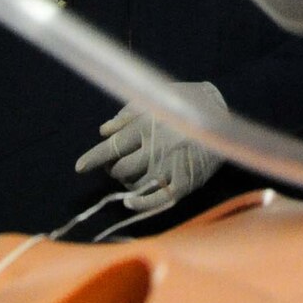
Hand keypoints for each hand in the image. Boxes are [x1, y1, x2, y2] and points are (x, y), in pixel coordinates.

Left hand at [75, 81, 227, 212]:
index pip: (111, 147)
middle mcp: (156, 147)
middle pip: (119, 169)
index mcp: (146, 125)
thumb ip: (127, 115)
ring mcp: (171, 166)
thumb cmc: (185, 102)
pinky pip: (156, 200)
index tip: (80, 167)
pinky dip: (140, 203)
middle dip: (114, 169)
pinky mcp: (185, 181)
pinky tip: (130, 200)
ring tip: (132, 175)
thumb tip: (103, 130)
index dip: (92, 158)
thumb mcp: (156, 100)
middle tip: (118, 165)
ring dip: (128, 182)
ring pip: (135, 184)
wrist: (222, 115)